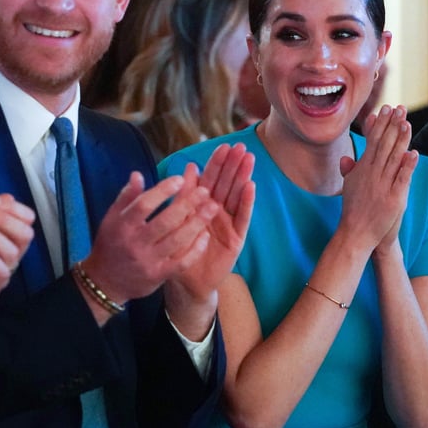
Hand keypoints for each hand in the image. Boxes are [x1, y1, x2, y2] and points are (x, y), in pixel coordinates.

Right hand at [81, 168, 217, 305]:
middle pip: (165, 221)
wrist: (106, 282)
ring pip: (177, 241)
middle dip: (187, 204)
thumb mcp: (112, 218)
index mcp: (123, 225)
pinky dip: (195, 249)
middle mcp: (135, 243)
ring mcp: (148, 261)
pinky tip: (205, 235)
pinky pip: (182, 262)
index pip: (144, 204)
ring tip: (212, 208)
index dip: (163, 191)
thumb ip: (126, 197)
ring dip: (197, 223)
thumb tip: (138, 174)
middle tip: (205, 191)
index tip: (180, 179)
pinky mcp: (159, 275)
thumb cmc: (111, 244)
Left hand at [168, 143, 254, 302]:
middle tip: (241, 147)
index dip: (218, 163)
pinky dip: (246, 202)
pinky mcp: (236, 238)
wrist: (186, 281)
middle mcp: (218, 212)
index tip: (225, 146)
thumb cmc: (179, 251)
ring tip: (249, 160)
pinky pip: (242, 217)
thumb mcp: (178, 220)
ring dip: (243, 177)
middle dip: (233, 165)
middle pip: (227, 184)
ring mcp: (229, 224)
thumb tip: (190, 167)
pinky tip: (250, 186)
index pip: (212, 180)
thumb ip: (184, 195)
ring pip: (237, 196)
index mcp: (203, 205)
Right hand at [339, 105, 417, 252]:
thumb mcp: (348, 187)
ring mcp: (382, 185)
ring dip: (401, 140)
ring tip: (407, 123)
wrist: (356, 234)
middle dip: (392, 125)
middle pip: (384, 144)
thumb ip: (349, 171)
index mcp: (362, 169)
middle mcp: (371, 174)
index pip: (372, 140)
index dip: (380, 124)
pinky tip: (414, 153)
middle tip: (400, 108)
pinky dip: (407, 166)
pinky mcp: (393, 198)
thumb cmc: (353, 210)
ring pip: (393, 158)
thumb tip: (346, 158)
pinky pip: (402, 179)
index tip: (386, 108)